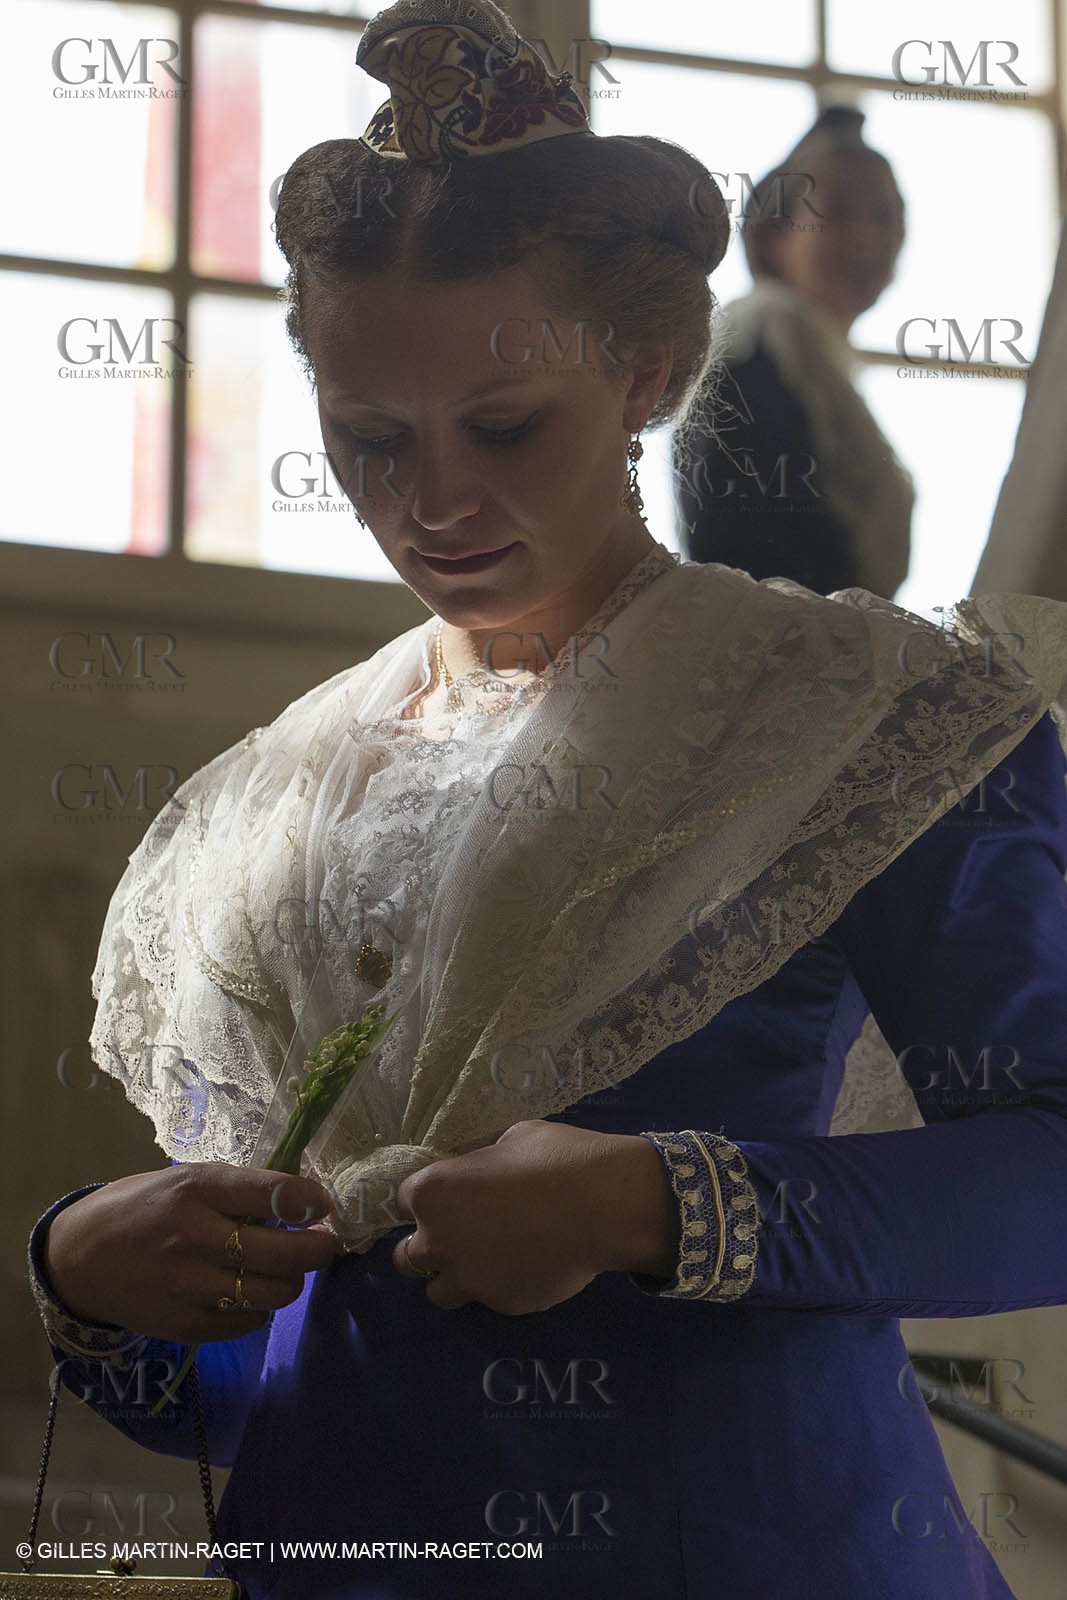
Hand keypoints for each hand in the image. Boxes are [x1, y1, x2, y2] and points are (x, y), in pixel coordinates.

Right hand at [43, 1163, 340, 1342]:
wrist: (80, 1258)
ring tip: (285, 1269)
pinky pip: (248, 1322)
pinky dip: (260, 1308)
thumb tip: (298, 1201)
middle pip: (284, 1253)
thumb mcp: (184, 1179)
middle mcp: (196, 1238)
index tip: (323, 1205)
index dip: (310, 1201)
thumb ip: (236, 1190)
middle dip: (319, 1248)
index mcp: (197, 1190)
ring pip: (274, 1293)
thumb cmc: (142, 1208)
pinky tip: (251, 1293)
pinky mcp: (184, 1325)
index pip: (271, 1192)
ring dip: (292, 1281)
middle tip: (322, 1242)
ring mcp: (190, 1287)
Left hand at [391, 1119, 679, 1313]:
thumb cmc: (556, 1157)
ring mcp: (469, 1278)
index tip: (448, 1199)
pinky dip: (500, 1287)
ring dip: (454, 1278)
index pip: (402, 1202)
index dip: (427, 1200)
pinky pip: (489, 1299)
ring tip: (486, 1262)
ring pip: (437, 1293)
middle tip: (460, 1236)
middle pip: (406, 1257)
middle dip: (427, 1247)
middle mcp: (438, 1240)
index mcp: (433, 1192)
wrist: (602, 1205)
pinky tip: (527, 1267)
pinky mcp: (500, 1304)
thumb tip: (486, 1173)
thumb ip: (482, 1164)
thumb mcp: (510, 1141)